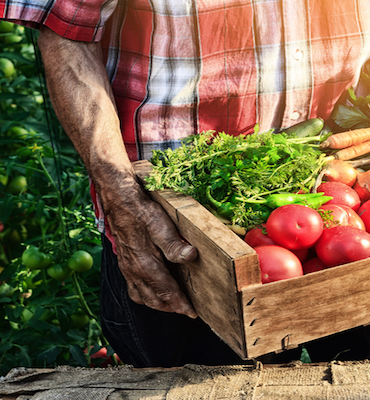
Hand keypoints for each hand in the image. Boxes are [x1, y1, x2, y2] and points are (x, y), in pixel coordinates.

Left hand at [37, 28, 198, 317]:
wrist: (73, 82)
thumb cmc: (103, 119)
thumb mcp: (128, 156)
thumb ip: (144, 180)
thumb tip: (169, 196)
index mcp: (117, 206)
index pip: (132, 256)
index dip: (150, 285)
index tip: (174, 306)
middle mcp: (112, 206)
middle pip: (135, 261)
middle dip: (160, 293)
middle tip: (185, 314)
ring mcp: (111, 191)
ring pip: (137, 245)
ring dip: (162, 277)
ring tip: (184, 298)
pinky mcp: (112, 170)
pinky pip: (139, 209)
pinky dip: (162, 235)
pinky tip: (181, 252)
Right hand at [105, 180, 198, 317]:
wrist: (119, 200)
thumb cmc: (142, 212)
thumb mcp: (161, 225)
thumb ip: (174, 244)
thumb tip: (190, 257)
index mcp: (145, 265)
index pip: (166, 292)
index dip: (180, 305)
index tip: (192, 313)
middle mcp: (135, 271)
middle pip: (154, 300)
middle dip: (170, 308)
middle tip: (186, 311)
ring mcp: (128, 269)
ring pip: (142, 296)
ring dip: (157, 304)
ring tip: (172, 304)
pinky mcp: (125, 264)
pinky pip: (134, 288)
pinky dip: (145, 295)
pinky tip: (153, 290)